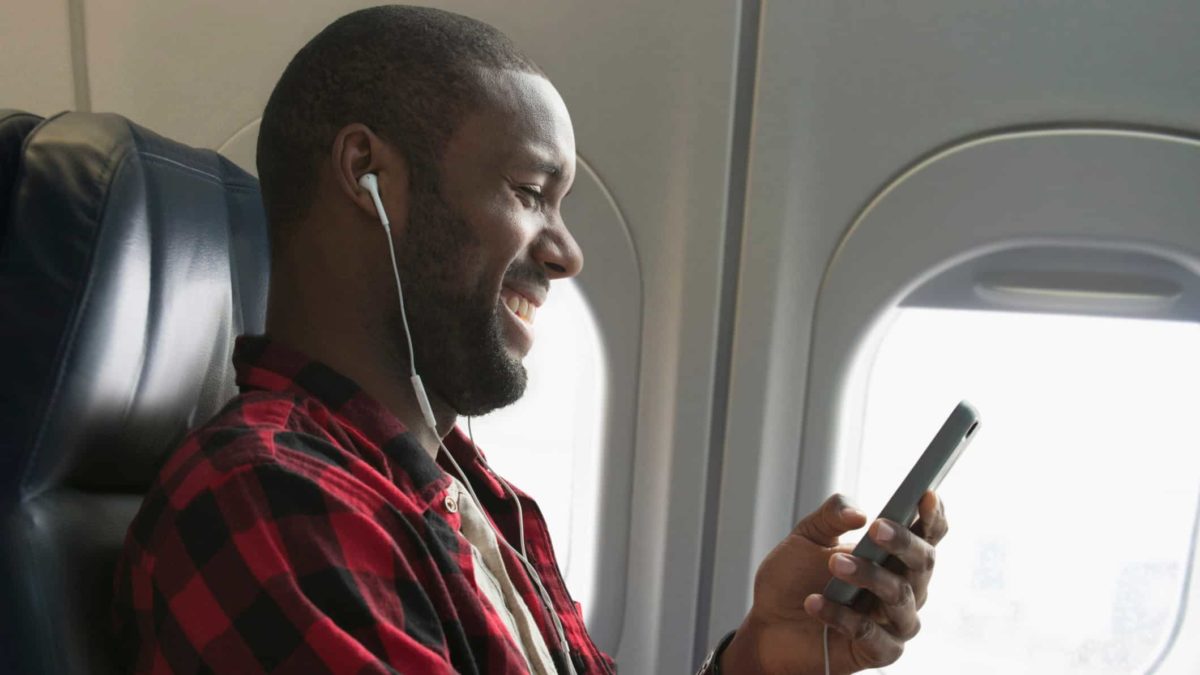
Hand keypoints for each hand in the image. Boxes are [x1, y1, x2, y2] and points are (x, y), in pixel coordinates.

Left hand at [721, 491, 947, 674]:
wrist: (767, 624)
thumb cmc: (793, 578)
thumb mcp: (807, 536)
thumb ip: (832, 516)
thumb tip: (859, 513)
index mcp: (893, 556)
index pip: (925, 535)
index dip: (932, 516)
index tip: (926, 494)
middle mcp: (903, 587)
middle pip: (923, 563)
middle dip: (903, 542)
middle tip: (876, 528)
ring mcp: (894, 621)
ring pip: (899, 597)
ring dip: (868, 577)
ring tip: (833, 564)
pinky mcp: (879, 651)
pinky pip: (871, 633)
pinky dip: (843, 616)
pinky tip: (815, 603)